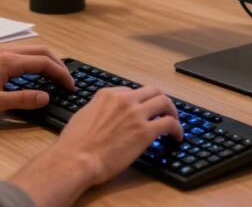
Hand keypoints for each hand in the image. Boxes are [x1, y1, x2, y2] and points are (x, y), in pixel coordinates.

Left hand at [0, 45, 74, 118]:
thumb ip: (23, 99)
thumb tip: (45, 96)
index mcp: (9, 62)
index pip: (44, 63)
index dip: (61, 74)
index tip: (70, 86)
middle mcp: (7, 52)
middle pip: (42, 51)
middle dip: (58, 64)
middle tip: (67, 80)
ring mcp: (0, 52)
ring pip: (32, 50)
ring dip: (47, 61)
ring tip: (55, 76)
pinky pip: (22, 53)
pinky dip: (35, 60)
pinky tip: (34, 73)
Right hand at [53, 85, 182, 186]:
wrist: (76, 159)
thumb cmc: (74, 144)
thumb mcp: (83, 116)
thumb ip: (98, 110)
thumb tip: (105, 115)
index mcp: (107, 95)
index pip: (131, 92)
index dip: (139, 102)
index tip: (143, 111)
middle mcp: (124, 100)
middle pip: (152, 91)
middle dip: (160, 100)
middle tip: (164, 111)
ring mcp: (136, 114)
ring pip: (164, 102)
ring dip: (172, 111)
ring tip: (174, 122)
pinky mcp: (145, 131)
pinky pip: (169, 123)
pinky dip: (177, 129)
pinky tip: (176, 137)